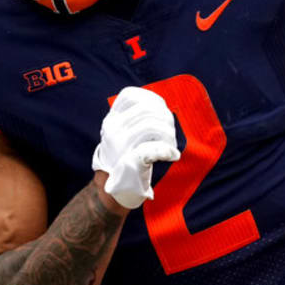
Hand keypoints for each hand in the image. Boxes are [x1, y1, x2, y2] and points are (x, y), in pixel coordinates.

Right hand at [91, 87, 180, 208]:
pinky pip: (152, 149)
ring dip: (169, 134)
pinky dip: (167, 150)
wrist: (115, 189)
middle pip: (147, 111)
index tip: (163, 111)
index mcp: (111, 120)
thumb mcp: (121, 134)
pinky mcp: (130, 162)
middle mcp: (112, 129)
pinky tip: (173, 155)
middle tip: (171, 133)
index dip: (152, 99)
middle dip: (166, 118)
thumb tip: (159, 105)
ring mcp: (120, 145)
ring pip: (151, 126)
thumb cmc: (124, 159)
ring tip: (171, 144)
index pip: (130, 95)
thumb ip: (134, 119)